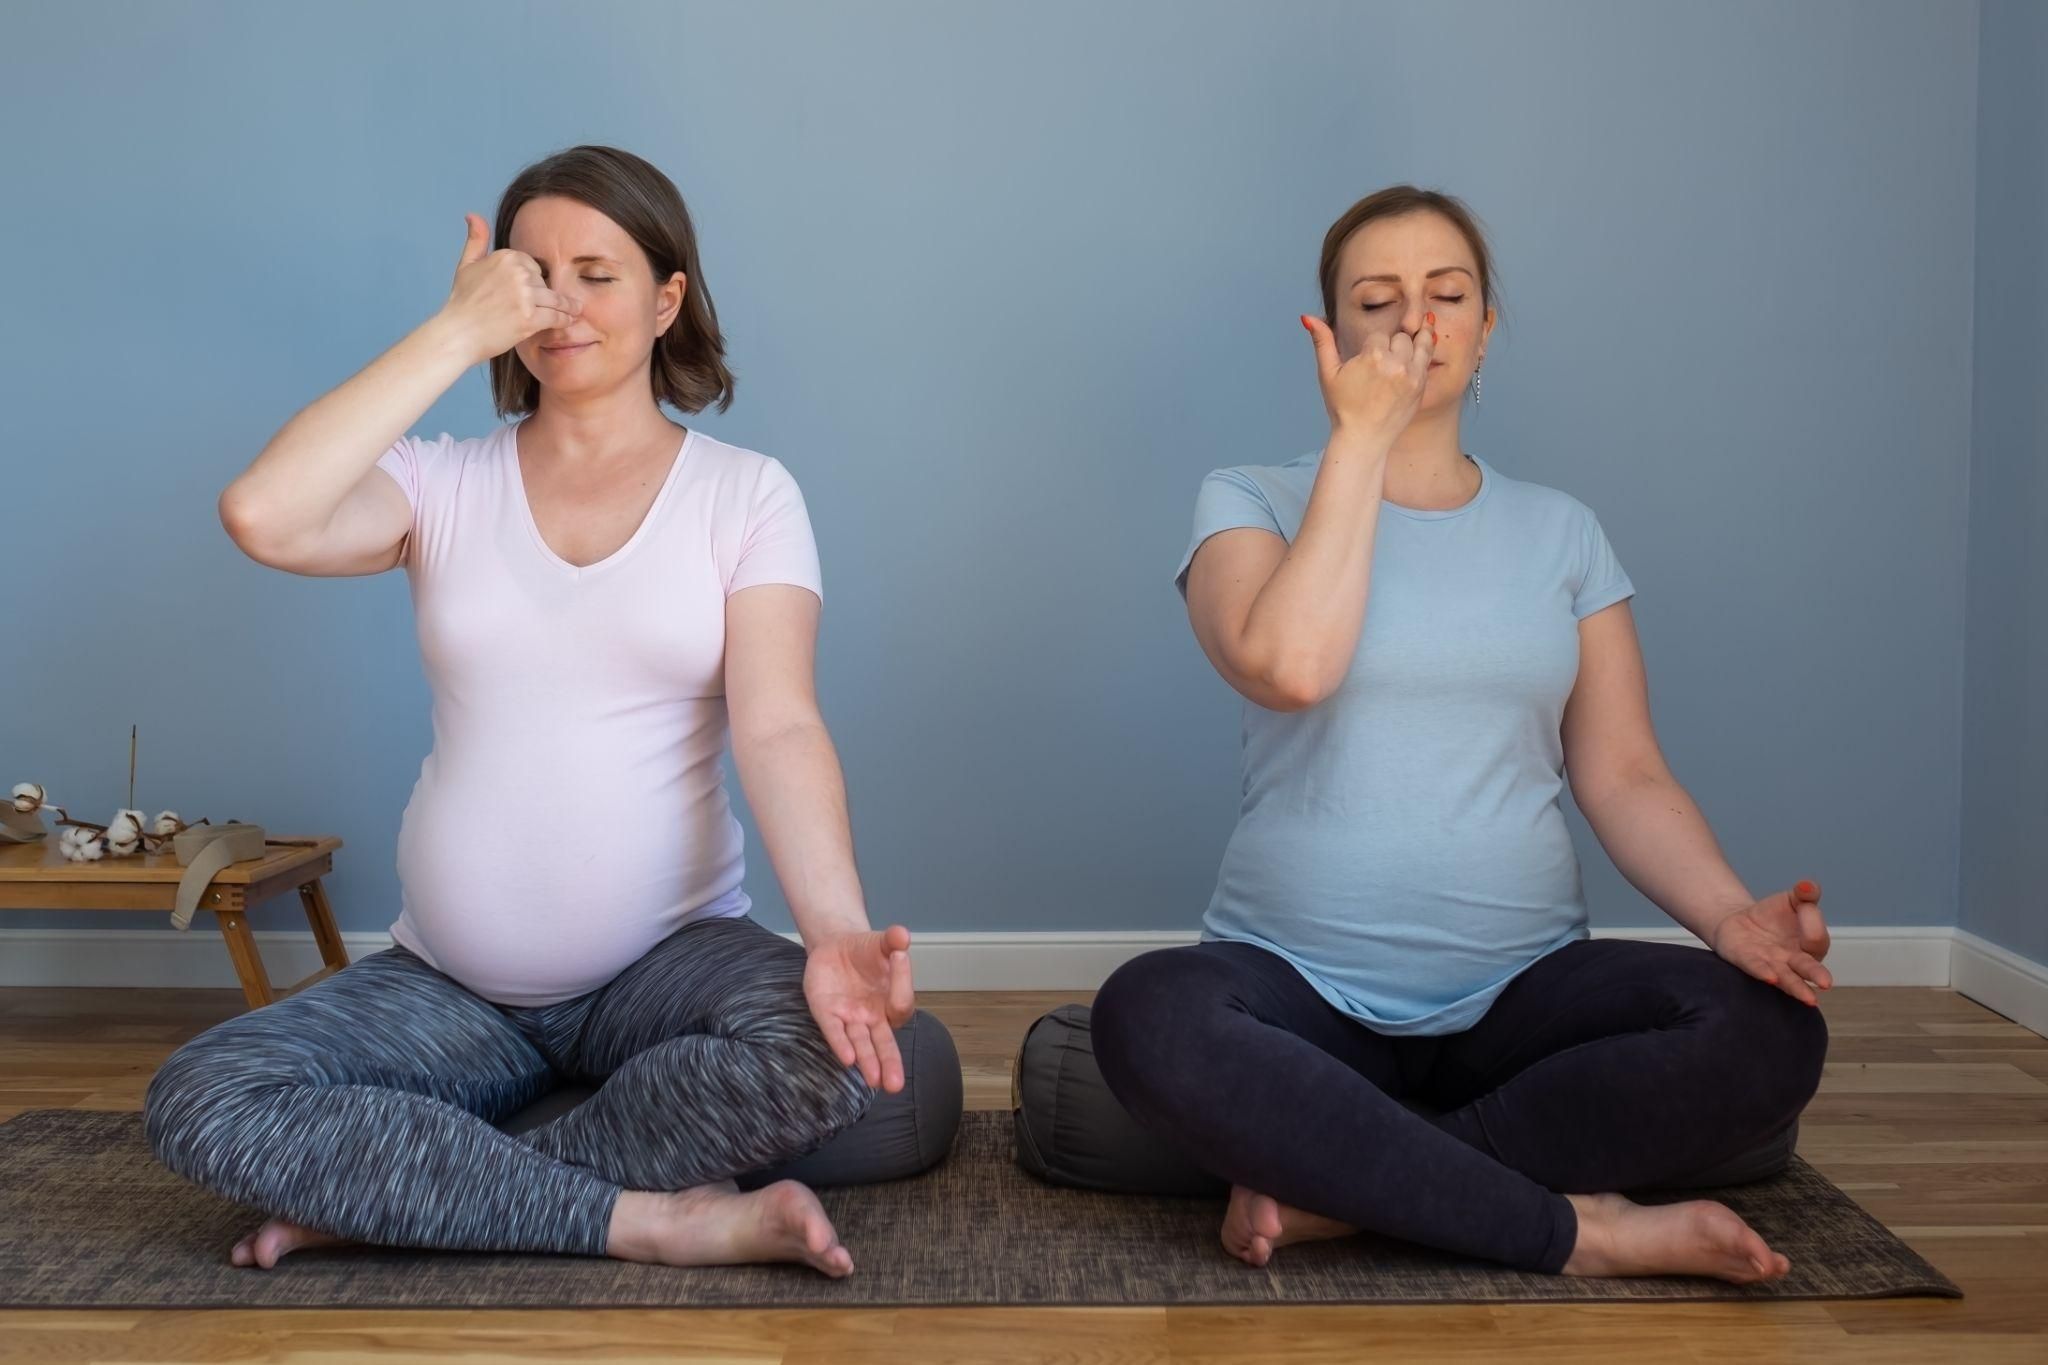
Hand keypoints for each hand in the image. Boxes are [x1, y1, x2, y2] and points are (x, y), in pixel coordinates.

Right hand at [436, 214, 581, 364]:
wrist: (458, 334)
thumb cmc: (462, 303)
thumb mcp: (466, 265)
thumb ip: (476, 240)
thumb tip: (473, 214)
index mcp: (506, 257)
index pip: (533, 266)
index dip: (534, 280)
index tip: (536, 291)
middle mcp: (517, 273)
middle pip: (544, 283)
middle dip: (547, 295)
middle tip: (559, 306)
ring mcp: (525, 296)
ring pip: (555, 300)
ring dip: (567, 307)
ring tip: (575, 311)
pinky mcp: (530, 318)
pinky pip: (556, 316)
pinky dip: (564, 320)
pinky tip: (568, 321)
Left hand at [802, 924, 914, 1091]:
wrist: (836, 947)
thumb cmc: (866, 951)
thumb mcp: (881, 941)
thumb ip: (892, 940)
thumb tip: (903, 936)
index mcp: (891, 1000)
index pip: (901, 1004)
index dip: (902, 980)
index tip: (899, 956)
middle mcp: (873, 1016)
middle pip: (883, 1043)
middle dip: (889, 1063)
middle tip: (896, 1085)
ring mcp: (851, 1017)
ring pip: (861, 1044)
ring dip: (867, 1062)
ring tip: (874, 1082)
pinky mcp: (827, 1013)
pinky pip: (834, 1031)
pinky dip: (841, 1043)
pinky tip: (847, 1059)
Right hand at [1301, 312, 1434, 439]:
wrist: (1363, 439)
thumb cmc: (1343, 408)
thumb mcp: (1328, 373)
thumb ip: (1322, 342)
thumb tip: (1307, 317)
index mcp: (1372, 357)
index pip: (1379, 335)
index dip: (1373, 344)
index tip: (1367, 359)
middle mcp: (1395, 363)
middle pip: (1401, 337)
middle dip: (1393, 344)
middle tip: (1384, 359)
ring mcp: (1411, 375)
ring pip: (1420, 342)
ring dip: (1414, 341)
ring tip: (1414, 335)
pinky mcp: (1421, 385)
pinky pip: (1427, 358)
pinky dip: (1423, 351)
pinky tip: (1423, 345)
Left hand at [1710, 879, 1833, 1005]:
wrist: (1738, 921)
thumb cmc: (1772, 915)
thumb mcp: (1791, 899)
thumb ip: (1805, 894)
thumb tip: (1808, 885)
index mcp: (1809, 945)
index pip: (1817, 939)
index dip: (1812, 922)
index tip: (1804, 906)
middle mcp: (1793, 960)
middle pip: (1809, 968)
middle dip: (1817, 975)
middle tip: (1826, 983)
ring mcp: (1772, 964)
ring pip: (1787, 978)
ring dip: (1796, 987)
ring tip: (1808, 998)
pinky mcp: (1748, 962)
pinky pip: (1756, 969)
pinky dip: (1763, 972)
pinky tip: (1770, 977)